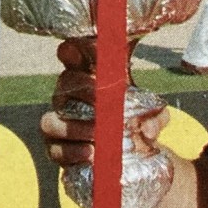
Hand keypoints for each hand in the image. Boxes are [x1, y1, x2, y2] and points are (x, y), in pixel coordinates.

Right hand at [41, 39, 168, 165]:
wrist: (127, 157)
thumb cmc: (134, 126)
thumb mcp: (152, 118)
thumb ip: (155, 117)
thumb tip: (147, 129)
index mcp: (90, 81)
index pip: (74, 57)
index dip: (73, 50)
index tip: (81, 49)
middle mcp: (69, 98)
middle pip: (64, 83)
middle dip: (83, 88)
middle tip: (102, 98)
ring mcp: (59, 124)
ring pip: (51, 120)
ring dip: (74, 126)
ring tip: (97, 134)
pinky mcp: (57, 150)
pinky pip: (55, 148)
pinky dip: (72, 151)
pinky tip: (91, 153)